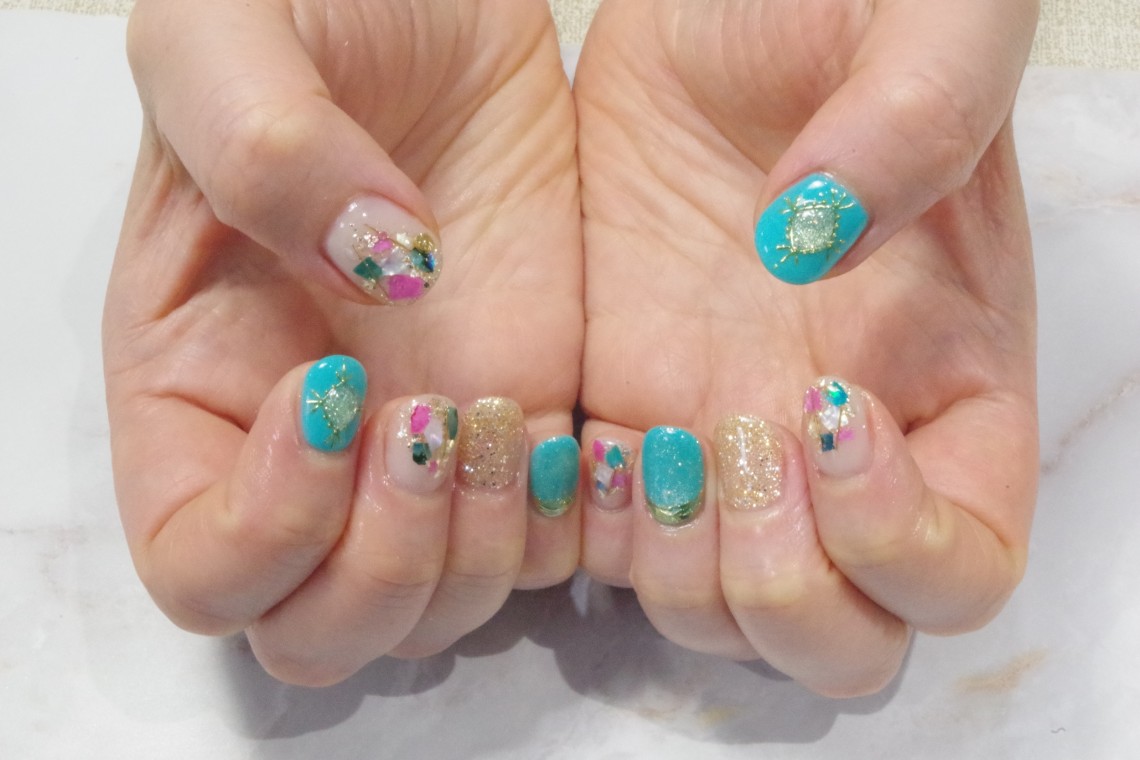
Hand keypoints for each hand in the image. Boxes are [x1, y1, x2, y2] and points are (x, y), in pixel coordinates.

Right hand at [104, 0, 580, 684]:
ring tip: (504, 409)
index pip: (198, 562)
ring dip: (478, 550)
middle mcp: (307, 442)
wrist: (447, 1)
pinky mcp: (524, 413)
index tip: (333, 390)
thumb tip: (372, 268)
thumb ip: (260, 144)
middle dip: (385, 569)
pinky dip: (557, 521)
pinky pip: (539, 546)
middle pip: (321, 627)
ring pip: (437, 609)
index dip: (262, 527)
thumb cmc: (318, 6)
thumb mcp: (226, 37)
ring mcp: (423, 438)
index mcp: (198, 380)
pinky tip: (566, 420)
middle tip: (431, 420)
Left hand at [574, 0, 1037, 695]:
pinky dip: (588, 528)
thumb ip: (919, 118)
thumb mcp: (925, 21)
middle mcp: (839, 441)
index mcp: (949, 380)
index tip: (827, 409)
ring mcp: (722, 431)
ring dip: (673, 568)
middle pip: (836, 637)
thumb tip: (819, 240)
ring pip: (711, 610)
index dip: (899, 544)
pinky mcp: (624, 402)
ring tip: (644, 438)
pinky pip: (605, 539)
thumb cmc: (832, 0)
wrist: (711, 0)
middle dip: (778, 589)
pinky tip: (578, 435)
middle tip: (729, 445)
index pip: (960, 567)